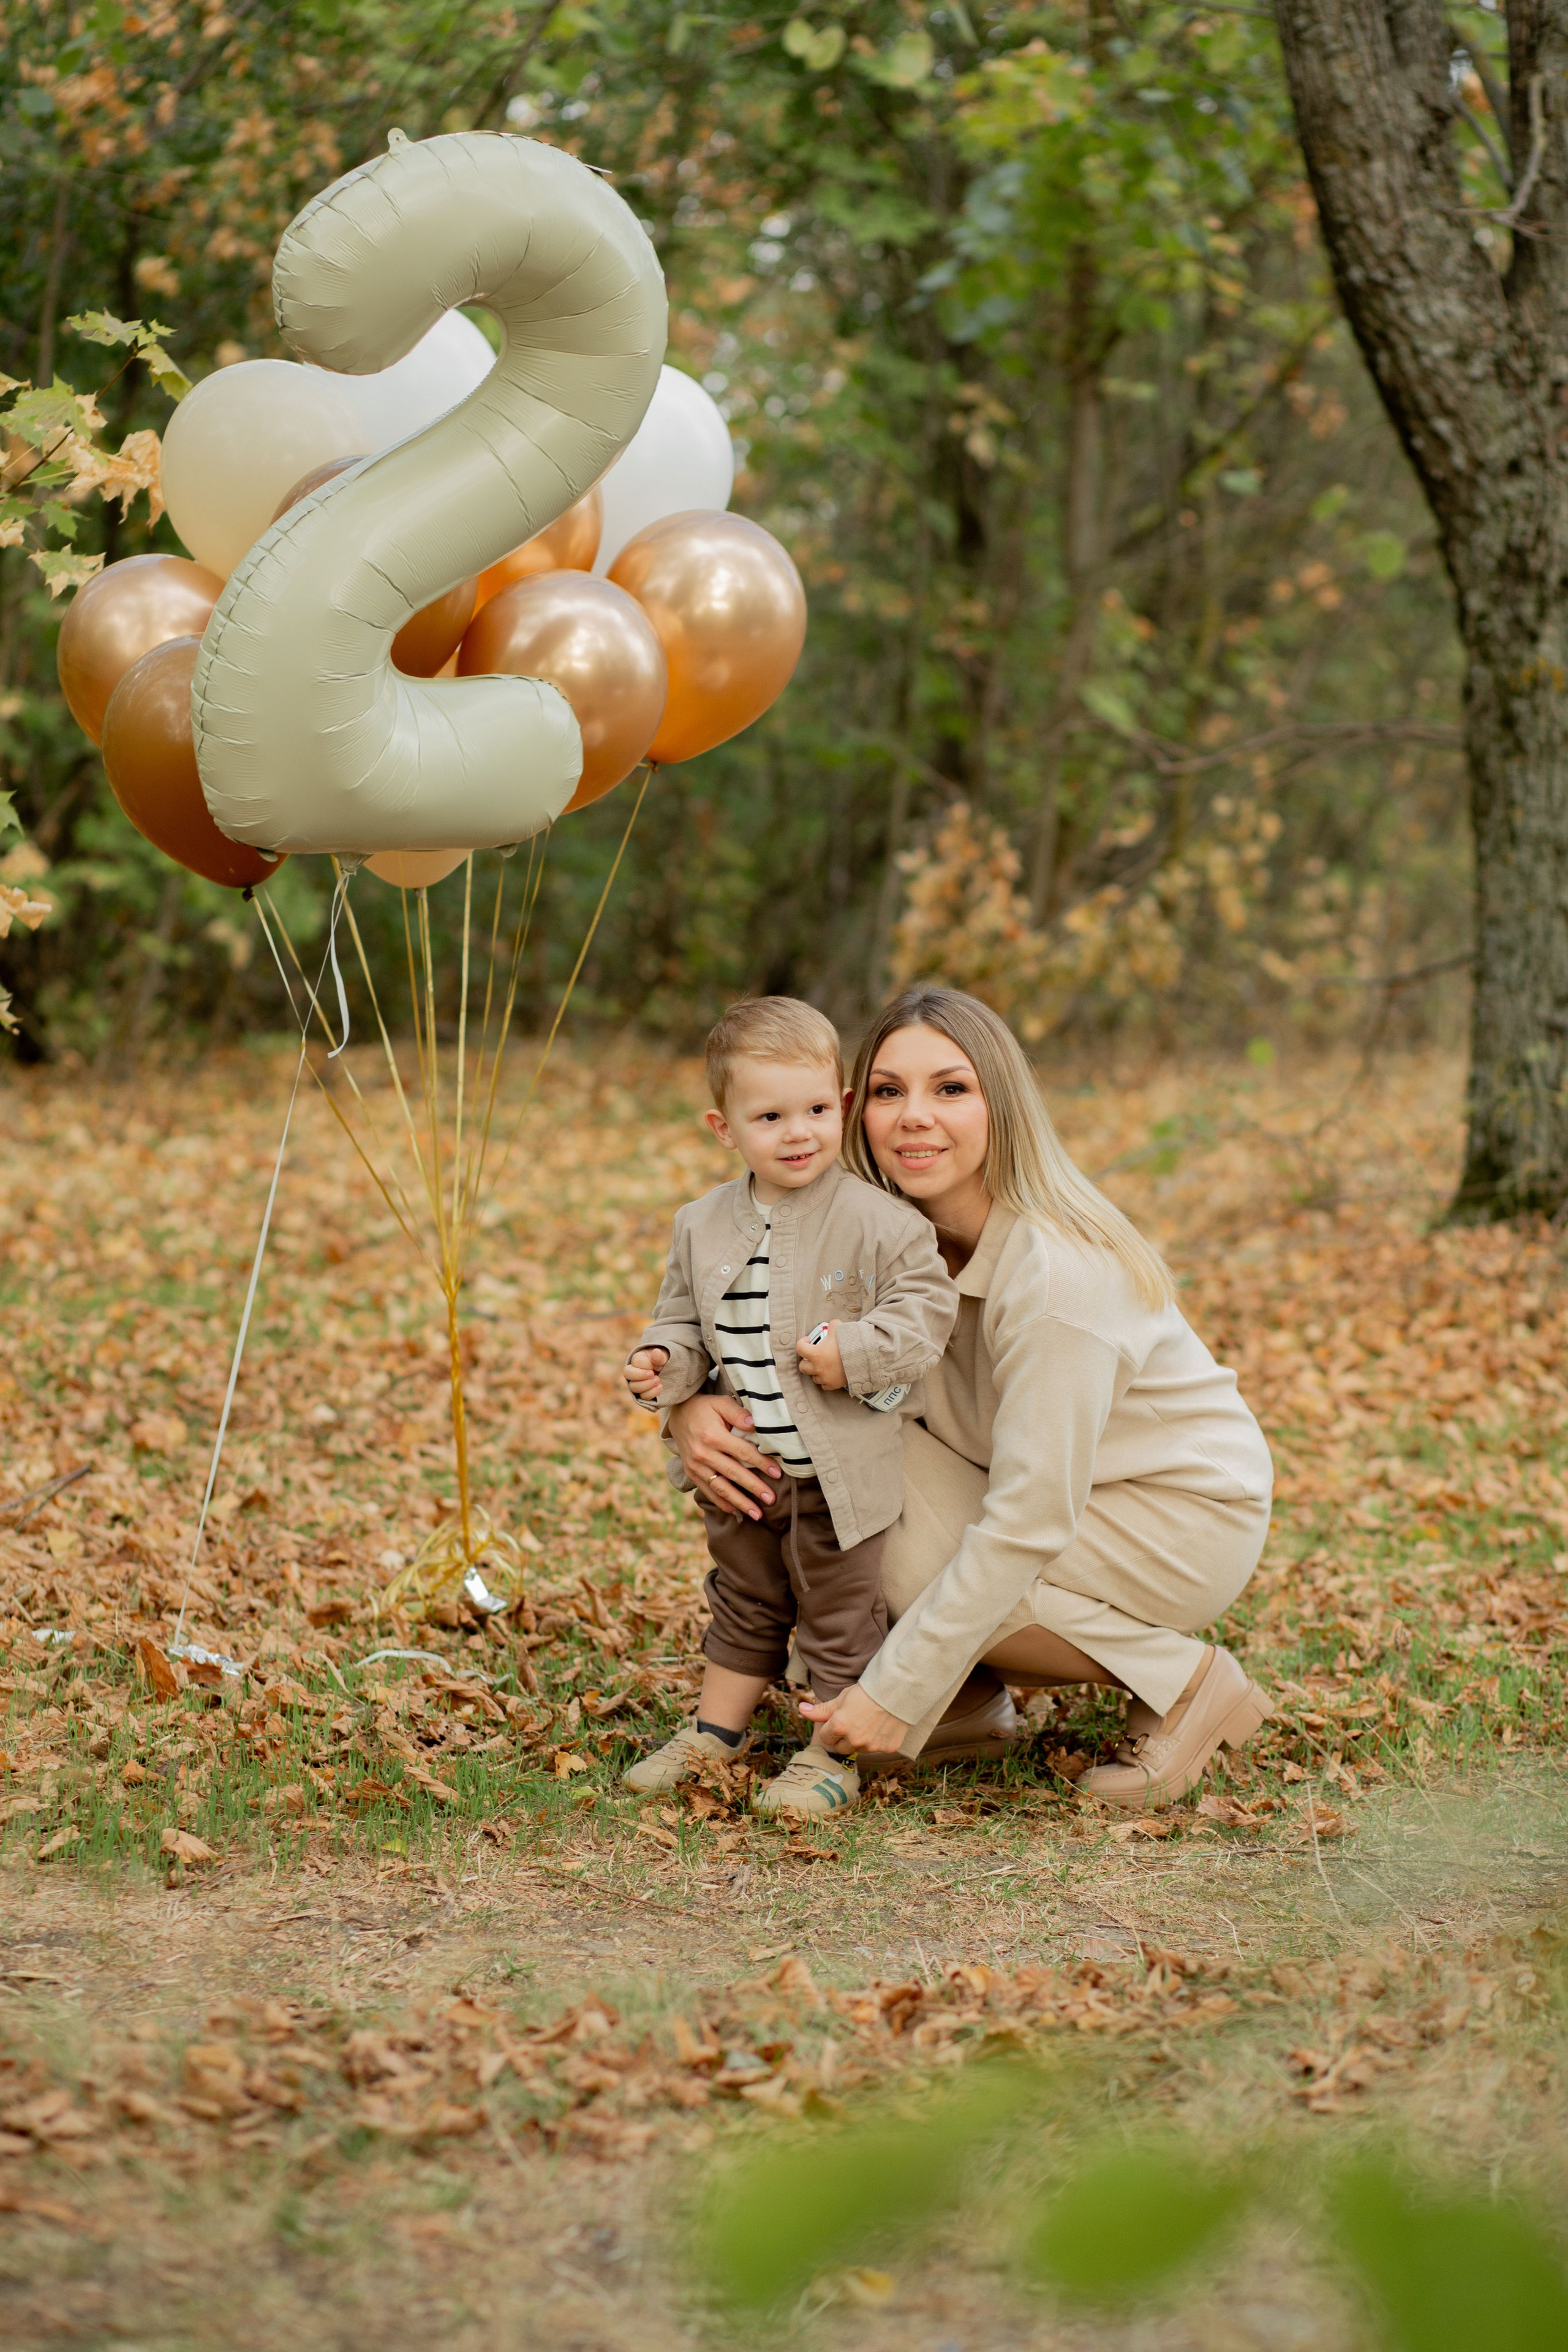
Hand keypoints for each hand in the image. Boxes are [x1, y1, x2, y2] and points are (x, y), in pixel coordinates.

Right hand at [625, 1345, 668, 1400]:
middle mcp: (633, 1371)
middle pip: (627, 1374)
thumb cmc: (663, 1361)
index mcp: (637, 1359)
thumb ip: (660, 1356)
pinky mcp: (642, 1393)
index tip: (656, 1366)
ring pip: (634, 1387)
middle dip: (641, 1375)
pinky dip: (652, 1393)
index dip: (646, 1364)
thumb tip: (656, 1352)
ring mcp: (636, 1383)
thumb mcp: (663, 1357)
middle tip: (653, 1374)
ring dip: (647, 1385)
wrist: (667, 1372)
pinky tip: (660, 1386)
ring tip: (658, 1380)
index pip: (636, 1362)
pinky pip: (642, 1396)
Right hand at [666, 1392, 779, 1519]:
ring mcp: (695, 1466)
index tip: (777, 1473)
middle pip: (734, 1473)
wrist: (677, 1414)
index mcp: (712, 1436)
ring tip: (757, 1515)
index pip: (742, 1452)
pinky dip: (722, 1503)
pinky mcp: (691, 1473)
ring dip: (740, 1503)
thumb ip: (738, 1413)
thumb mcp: (721, 1403)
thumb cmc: (705, 1408)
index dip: (761, 1463)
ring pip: (721, 1488)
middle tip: (771, 1500)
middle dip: (754, 1488)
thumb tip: (755, 1424)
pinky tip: (736, 1512)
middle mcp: (703, 1454)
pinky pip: (708, 1491)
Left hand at [796, 1320, 845, 1390]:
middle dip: (806, 1360)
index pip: (800, 1348)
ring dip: (815, 1371)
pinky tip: (829, 1373)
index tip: (807, 1341)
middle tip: (812, 1355)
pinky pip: (824, 1385)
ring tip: (822, 1364)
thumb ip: (833, 1325)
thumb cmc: (850, 1345)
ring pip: (813, 1377)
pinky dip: (825, 1380)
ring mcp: (825, 1377)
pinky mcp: (833, 1384)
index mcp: (816, 1354)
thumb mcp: (840, 1330)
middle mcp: (818, 1367)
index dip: (802, 1342)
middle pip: (803, 1366)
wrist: (864, 1359)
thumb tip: (833, 1324)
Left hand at [800, 1682, 909, 1755]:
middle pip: (840, 1747)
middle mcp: (854, 1741)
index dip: (831, 1727)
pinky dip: (877, 1740)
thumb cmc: (866, 1692)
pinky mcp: (887, 1748)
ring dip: (860, 1740)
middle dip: (843, 1737)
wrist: (897, 1689)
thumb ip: (821, 1710)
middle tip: (854, 1720)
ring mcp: (871, 1746)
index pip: (826, 1737)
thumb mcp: (841, 1698)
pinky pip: (877, 1748)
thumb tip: (801, 1710)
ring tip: (869, 1721)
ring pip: (859, 1749)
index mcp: (839, 1728)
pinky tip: (882, 1725)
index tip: (839, 1718)